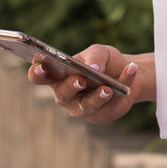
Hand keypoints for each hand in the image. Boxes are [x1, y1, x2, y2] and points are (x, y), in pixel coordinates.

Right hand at [28, 44, 154, 124]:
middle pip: (62, 94)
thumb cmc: (105, 62)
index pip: (39, 76)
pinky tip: (130, 72)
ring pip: (86, 106)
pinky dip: (122, 89)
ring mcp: (81, 108)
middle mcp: (66, 95)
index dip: (36, 73)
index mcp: (58, 76)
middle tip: (81, 80)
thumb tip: (93, 68)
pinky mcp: (101, 116)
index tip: (40, 67)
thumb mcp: (101, 51)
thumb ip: (94, 56)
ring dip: (98, 96)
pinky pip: (109, 107)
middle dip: (71, 87)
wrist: (129, 72)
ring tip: (109, 87)